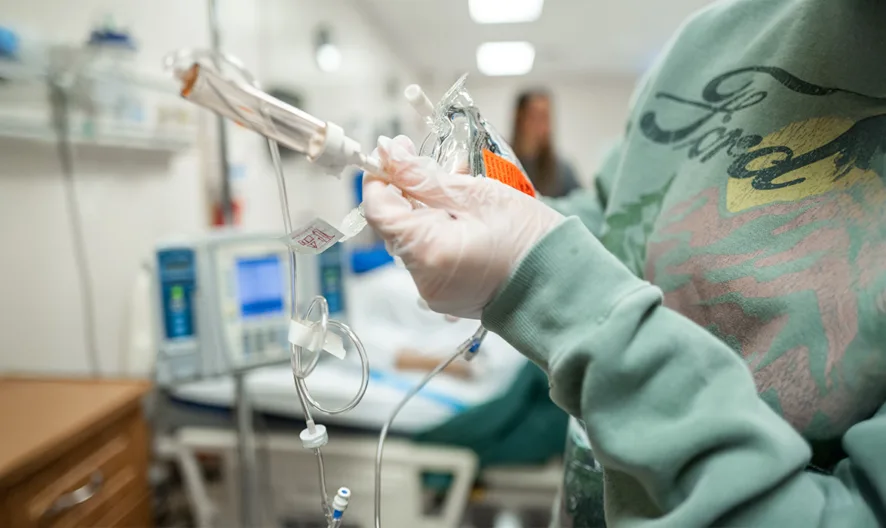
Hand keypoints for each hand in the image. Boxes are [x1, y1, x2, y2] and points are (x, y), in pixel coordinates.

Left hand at [362, 135, 563, 318]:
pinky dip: (441, 233)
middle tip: (444, 168)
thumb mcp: (475, 194)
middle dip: (413, 191)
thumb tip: (388, 153)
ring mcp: (432, 292)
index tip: (397, 153)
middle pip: (396, 224)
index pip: (378, 209)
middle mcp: (422, 278)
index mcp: (427, 251)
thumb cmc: (527, 238)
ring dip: (430, 211)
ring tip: (465, 193)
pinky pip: (430, 257)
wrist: (560, 283)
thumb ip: (423, 176)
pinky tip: (469, 220)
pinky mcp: (445, 295)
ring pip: (413, 239)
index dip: (381, 177)